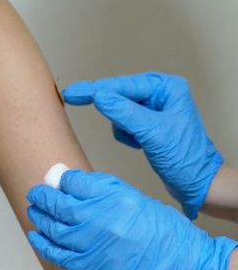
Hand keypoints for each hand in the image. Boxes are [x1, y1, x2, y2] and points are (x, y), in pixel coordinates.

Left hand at [26, 169, 237, 269]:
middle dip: (43, 196)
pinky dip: (42, 244)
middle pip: (58, 203)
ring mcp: (91, 245)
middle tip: (35, 193)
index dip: (63, 181)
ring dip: (40, 218)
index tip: (57, 181)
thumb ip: (108, 192)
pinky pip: (57, 253)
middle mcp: (99, 219)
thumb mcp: (140, 202)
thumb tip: (78, 184)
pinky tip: (35, 236)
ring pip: (53, 228)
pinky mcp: (88, 268)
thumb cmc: (167, 237)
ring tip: (34, 211)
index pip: (76, 182)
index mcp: (115, 198)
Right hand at [62, 72, 222, 218]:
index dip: (95, 89)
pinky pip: (124, 123)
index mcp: (167, 88)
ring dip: (121, 125)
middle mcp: (161, 94)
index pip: (123, 85)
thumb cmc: (185, 159)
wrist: (197, 184)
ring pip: (119, 109)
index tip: (72, 92)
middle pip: (119, 93)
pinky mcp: (149, 124)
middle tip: (72, 96)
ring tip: (137, 140)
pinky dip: (125, 134)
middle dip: (103, 102)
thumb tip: (99, 97)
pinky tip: (138, 144)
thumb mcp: (153, 133)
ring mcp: (154, 109)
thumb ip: (125, 113)